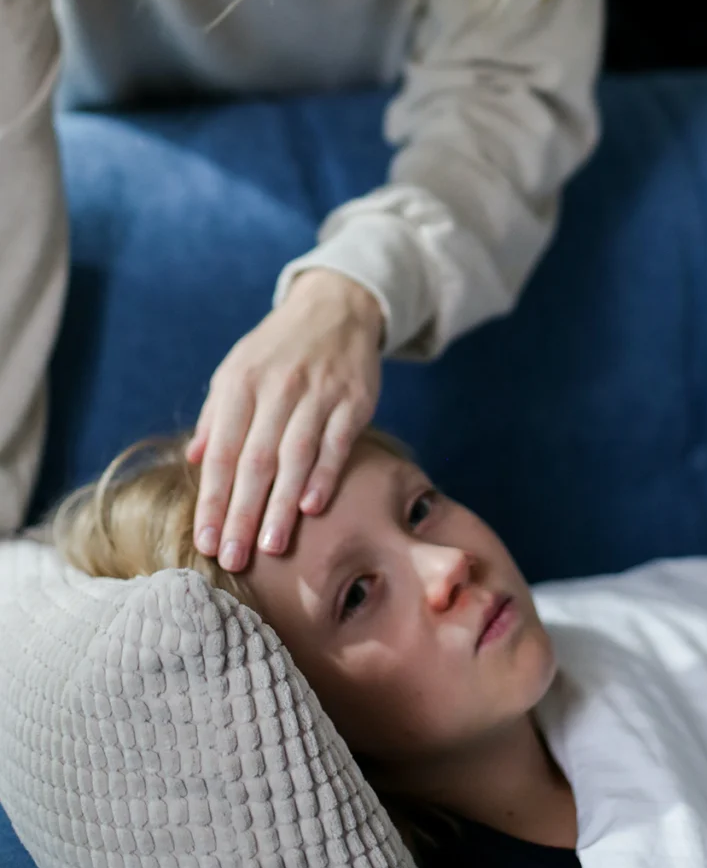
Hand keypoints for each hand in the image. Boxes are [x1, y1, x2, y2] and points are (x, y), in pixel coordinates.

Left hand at [188, 270, 383, 571]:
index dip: (211, 500)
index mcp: (240, 384)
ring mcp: (318, 394)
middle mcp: (276, 389)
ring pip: (295, 457)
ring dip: (282, 506)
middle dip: (242, 514)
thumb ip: (217, 415)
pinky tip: (313, 508)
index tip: (204, 541)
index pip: (220, 452)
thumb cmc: (279, 348)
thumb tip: (191, 460)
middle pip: (255, 461)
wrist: (336, 308)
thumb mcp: (237, 370)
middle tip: (233, 558)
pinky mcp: (353, 400)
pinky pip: (336, 443)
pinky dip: (324, 476)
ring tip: (271, 547)